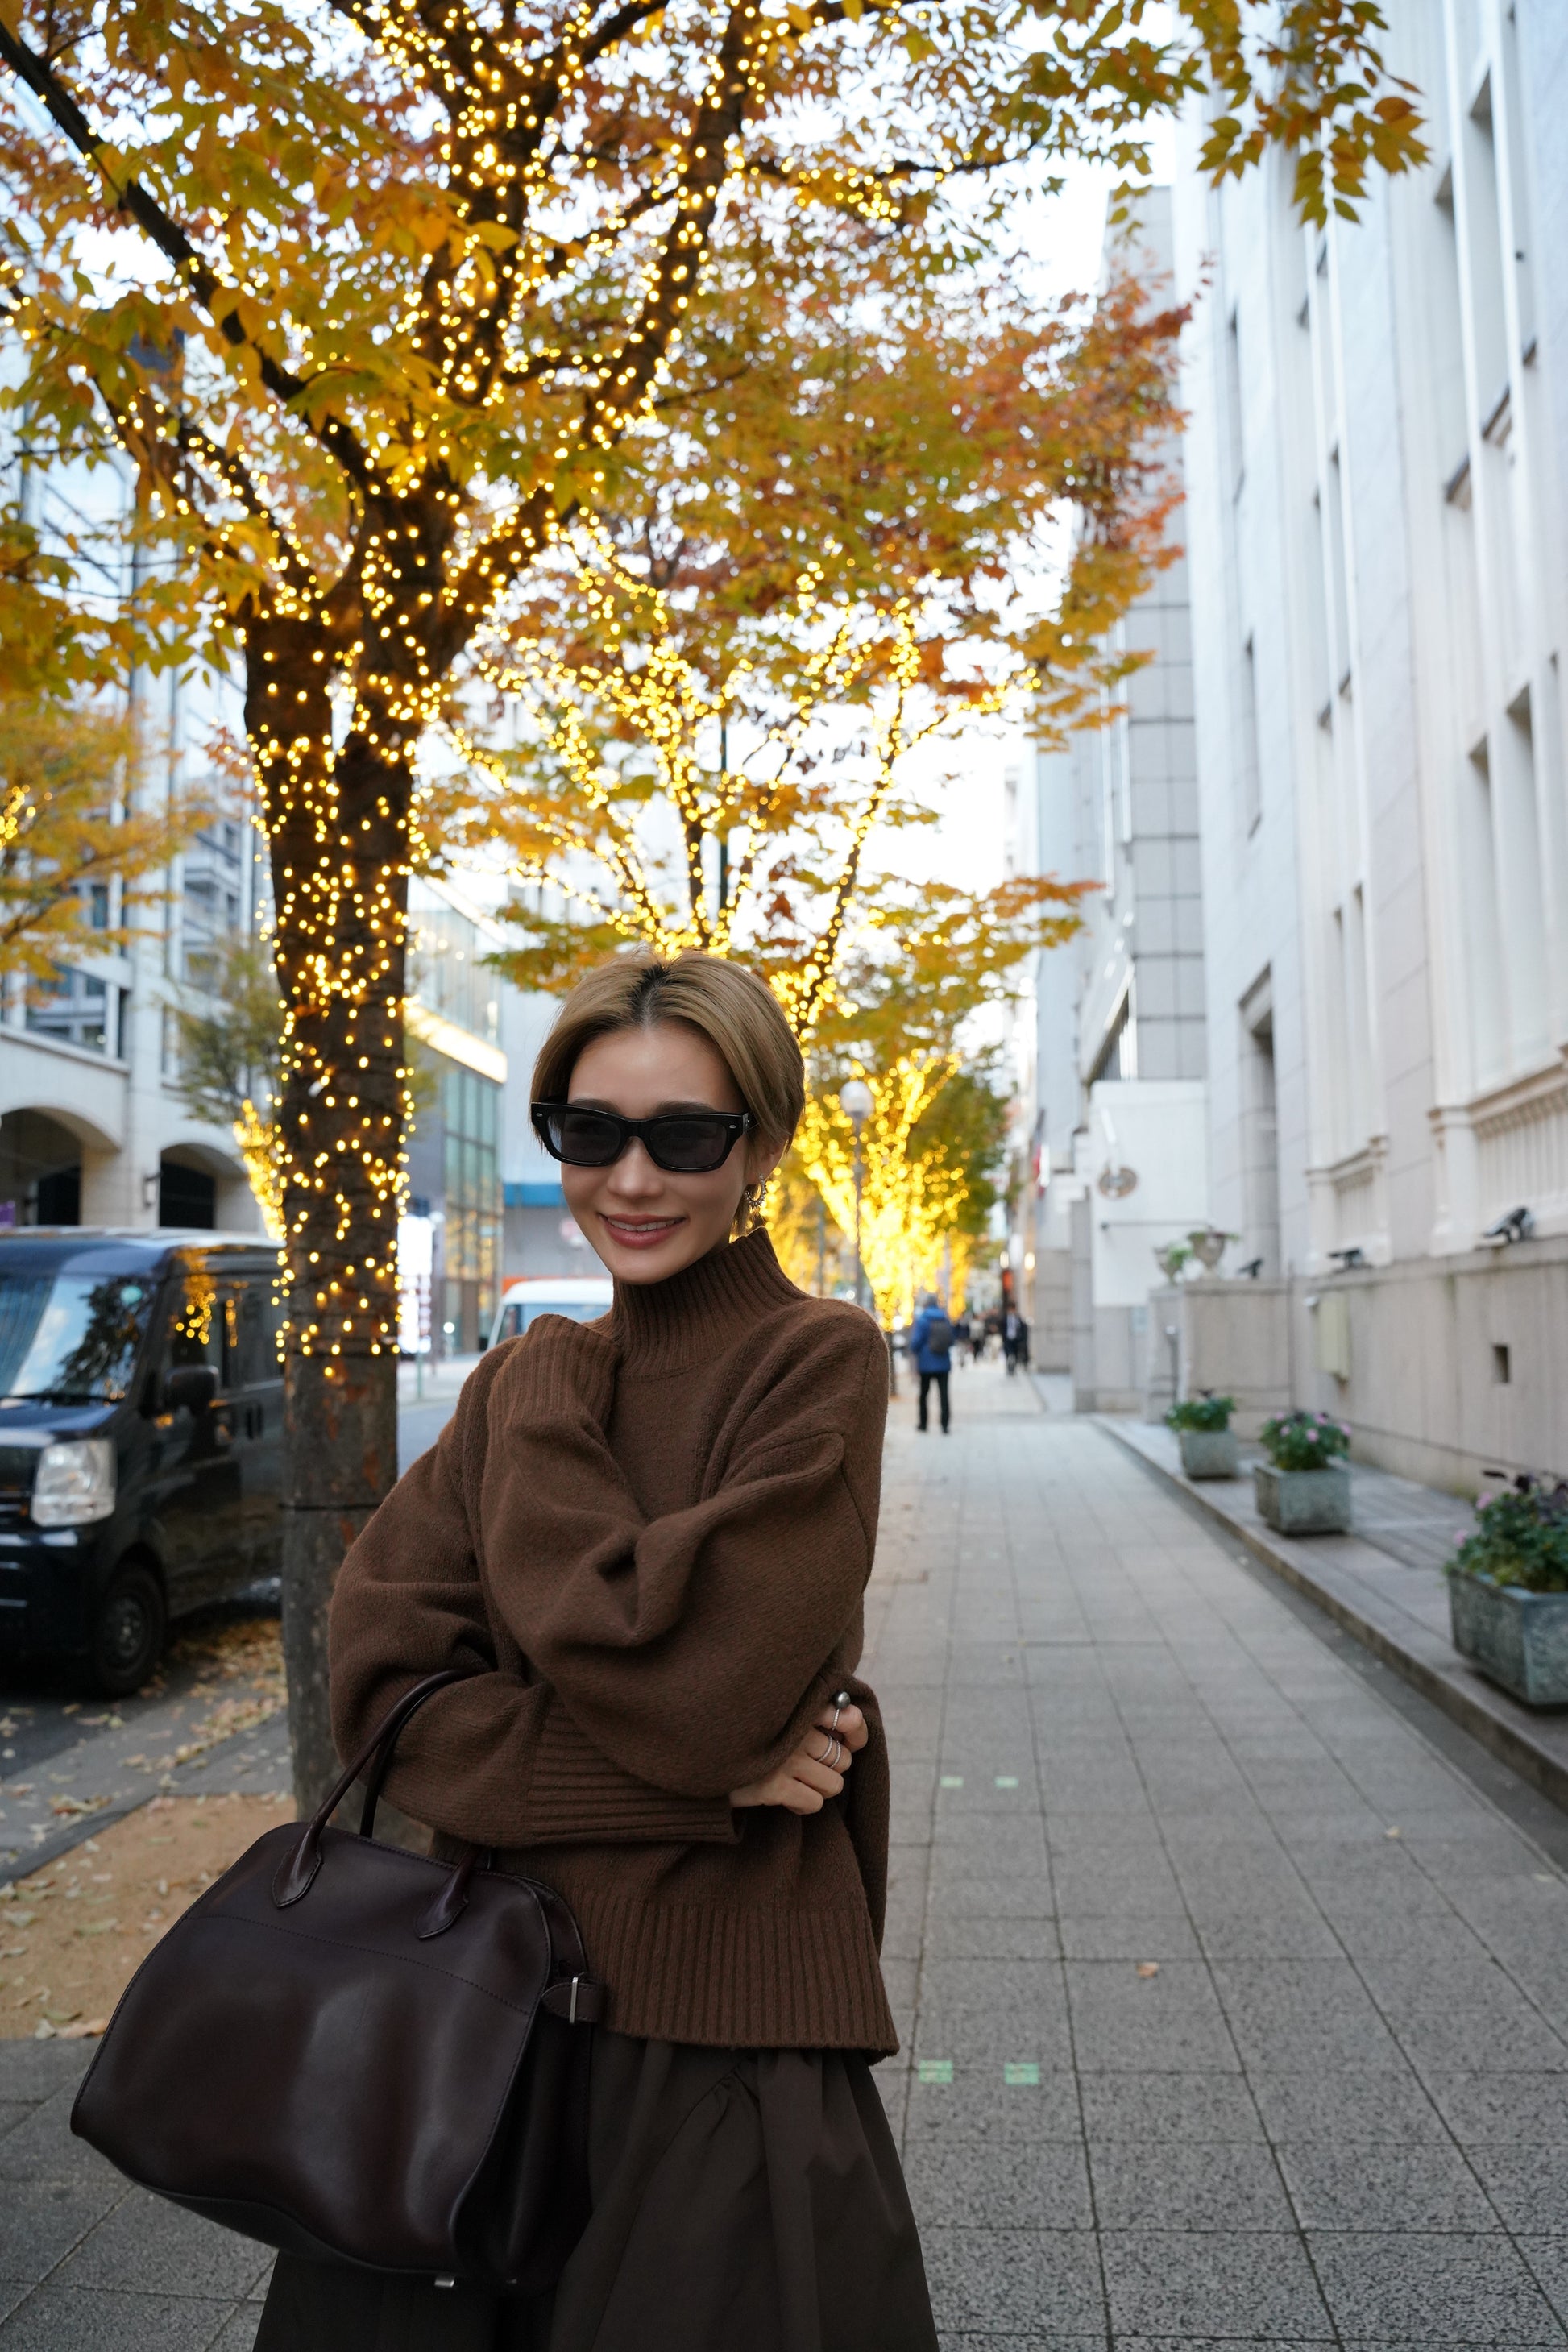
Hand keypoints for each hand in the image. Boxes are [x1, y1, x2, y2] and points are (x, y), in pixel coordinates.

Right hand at [730, 1697, 867, 1814]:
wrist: (702, 1757)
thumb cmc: (748, 1734)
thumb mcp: (781, 1713)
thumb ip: (816, 1713)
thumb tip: (855, 1723)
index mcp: (800, 1707)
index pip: (851, 1720)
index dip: (856, 1735)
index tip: (843, 1742)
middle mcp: (796, 1731)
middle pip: (843, 1759)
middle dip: (829, 1768)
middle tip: (806, 1767)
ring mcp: (786, 1759)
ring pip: (834, 1784)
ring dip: (818, 1789)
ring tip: (796, 1782)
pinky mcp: (774, 1787)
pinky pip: (814, 1803)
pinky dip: (802, 1805)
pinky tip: (785, 1796)